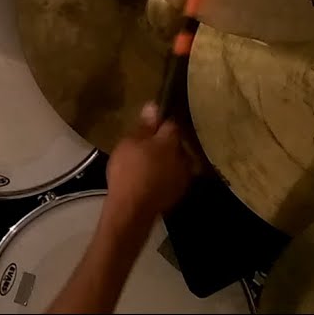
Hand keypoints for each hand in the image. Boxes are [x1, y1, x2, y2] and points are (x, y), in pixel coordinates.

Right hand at [105, 102, 194, 226]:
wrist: (133, 208)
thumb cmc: (129, 170)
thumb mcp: (129, 143)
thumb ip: (144, 126)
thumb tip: (154, 106)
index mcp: (172, 142)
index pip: (171, 124)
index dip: (159, 124)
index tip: (146, 127)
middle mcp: (184, 157)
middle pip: (175, 144)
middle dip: (163, 143)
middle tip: (143, 148)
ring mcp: (184, 177)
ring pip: (175, 161)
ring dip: (165, 161)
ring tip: (146, 165)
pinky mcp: (179, 193)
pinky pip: (172, 177)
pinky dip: (164, 176)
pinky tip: (150, 180)